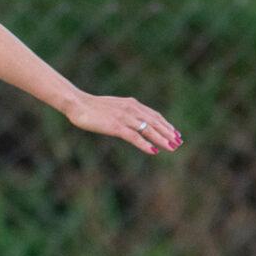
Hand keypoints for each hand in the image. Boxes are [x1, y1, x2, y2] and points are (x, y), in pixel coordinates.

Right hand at [64, 95, 182, 154]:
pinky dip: (145, 144)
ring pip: (148, 129)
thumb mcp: (113, 107)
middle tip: (178, 142)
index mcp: (131, 103)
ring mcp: (124, 118)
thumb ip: (124, 112)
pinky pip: (135, 137)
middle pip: (155, 122)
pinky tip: (153, 151)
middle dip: (168, 133)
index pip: (154, 115)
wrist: (77, 104)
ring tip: (172, 147)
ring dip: (162, 139)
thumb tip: (131, 121)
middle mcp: (131, 109)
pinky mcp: (116, 127)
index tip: (175, 132)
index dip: (166, 124)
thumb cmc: (91, 107)